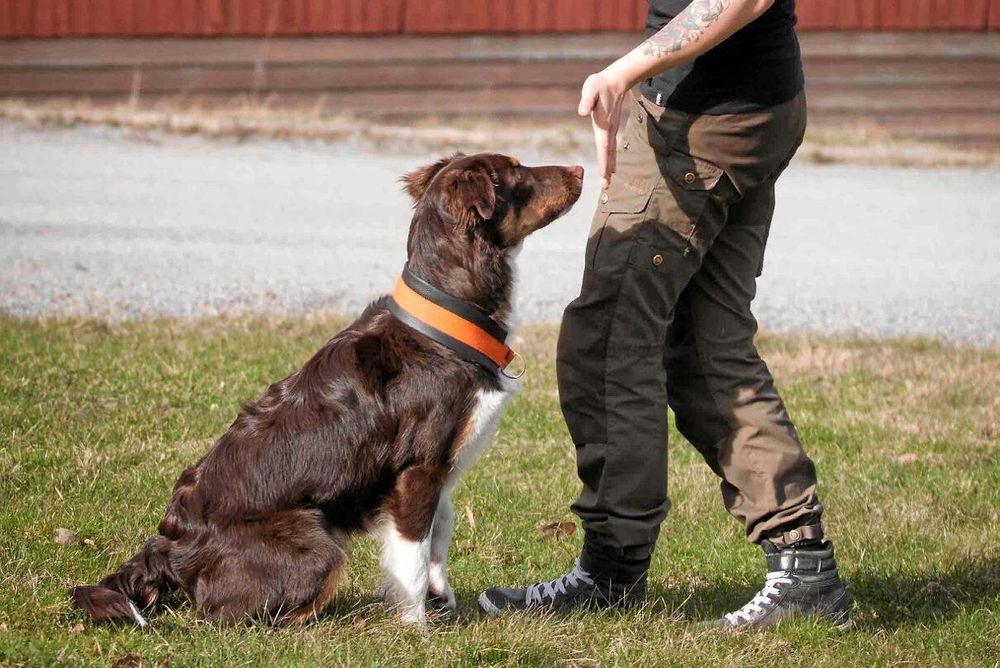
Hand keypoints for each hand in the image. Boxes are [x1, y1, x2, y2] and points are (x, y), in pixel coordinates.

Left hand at [578, 69, 629, 188]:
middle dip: (607, 171)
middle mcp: (608, 130)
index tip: (605, 176)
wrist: (616, 80)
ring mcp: (611, 130)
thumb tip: (582, 113)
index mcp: (603, 125)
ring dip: (610, 167)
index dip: (604, 162)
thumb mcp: (591, 89)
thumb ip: (587, 101)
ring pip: (610, 152)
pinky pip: (610, 147)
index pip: (603, 148)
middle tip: (607, 187)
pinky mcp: (610, 128)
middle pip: (608, 154)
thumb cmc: (600, 84)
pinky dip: (610, 158)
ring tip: (608, 181)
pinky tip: (611, 166)